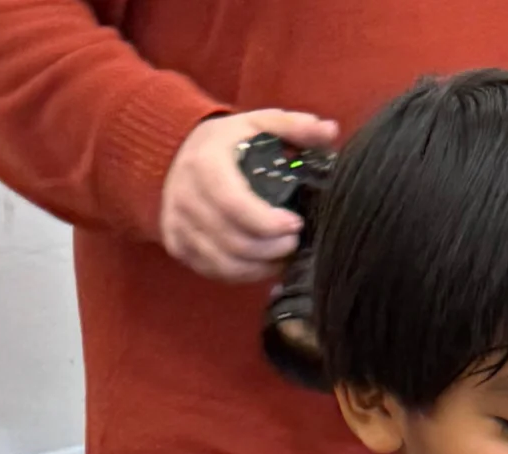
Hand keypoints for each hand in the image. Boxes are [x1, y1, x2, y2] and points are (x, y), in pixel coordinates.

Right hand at [159, 109, 338, 282]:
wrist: (178, 152)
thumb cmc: (229, 143)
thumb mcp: (258, 125)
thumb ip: (294, 127)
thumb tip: (330, 130)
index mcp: (204, 164)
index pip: (235, 204)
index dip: (269, 222)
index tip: (296, 224)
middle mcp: (185, 195)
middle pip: (233, 240)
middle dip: (272, 248)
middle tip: (296, 242)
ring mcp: (178, 222)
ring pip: (223, 262)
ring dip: (261, 266)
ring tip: (285, 255)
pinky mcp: (177, 243)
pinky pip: (212, 270)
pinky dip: (243, 274)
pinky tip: (264, 264)